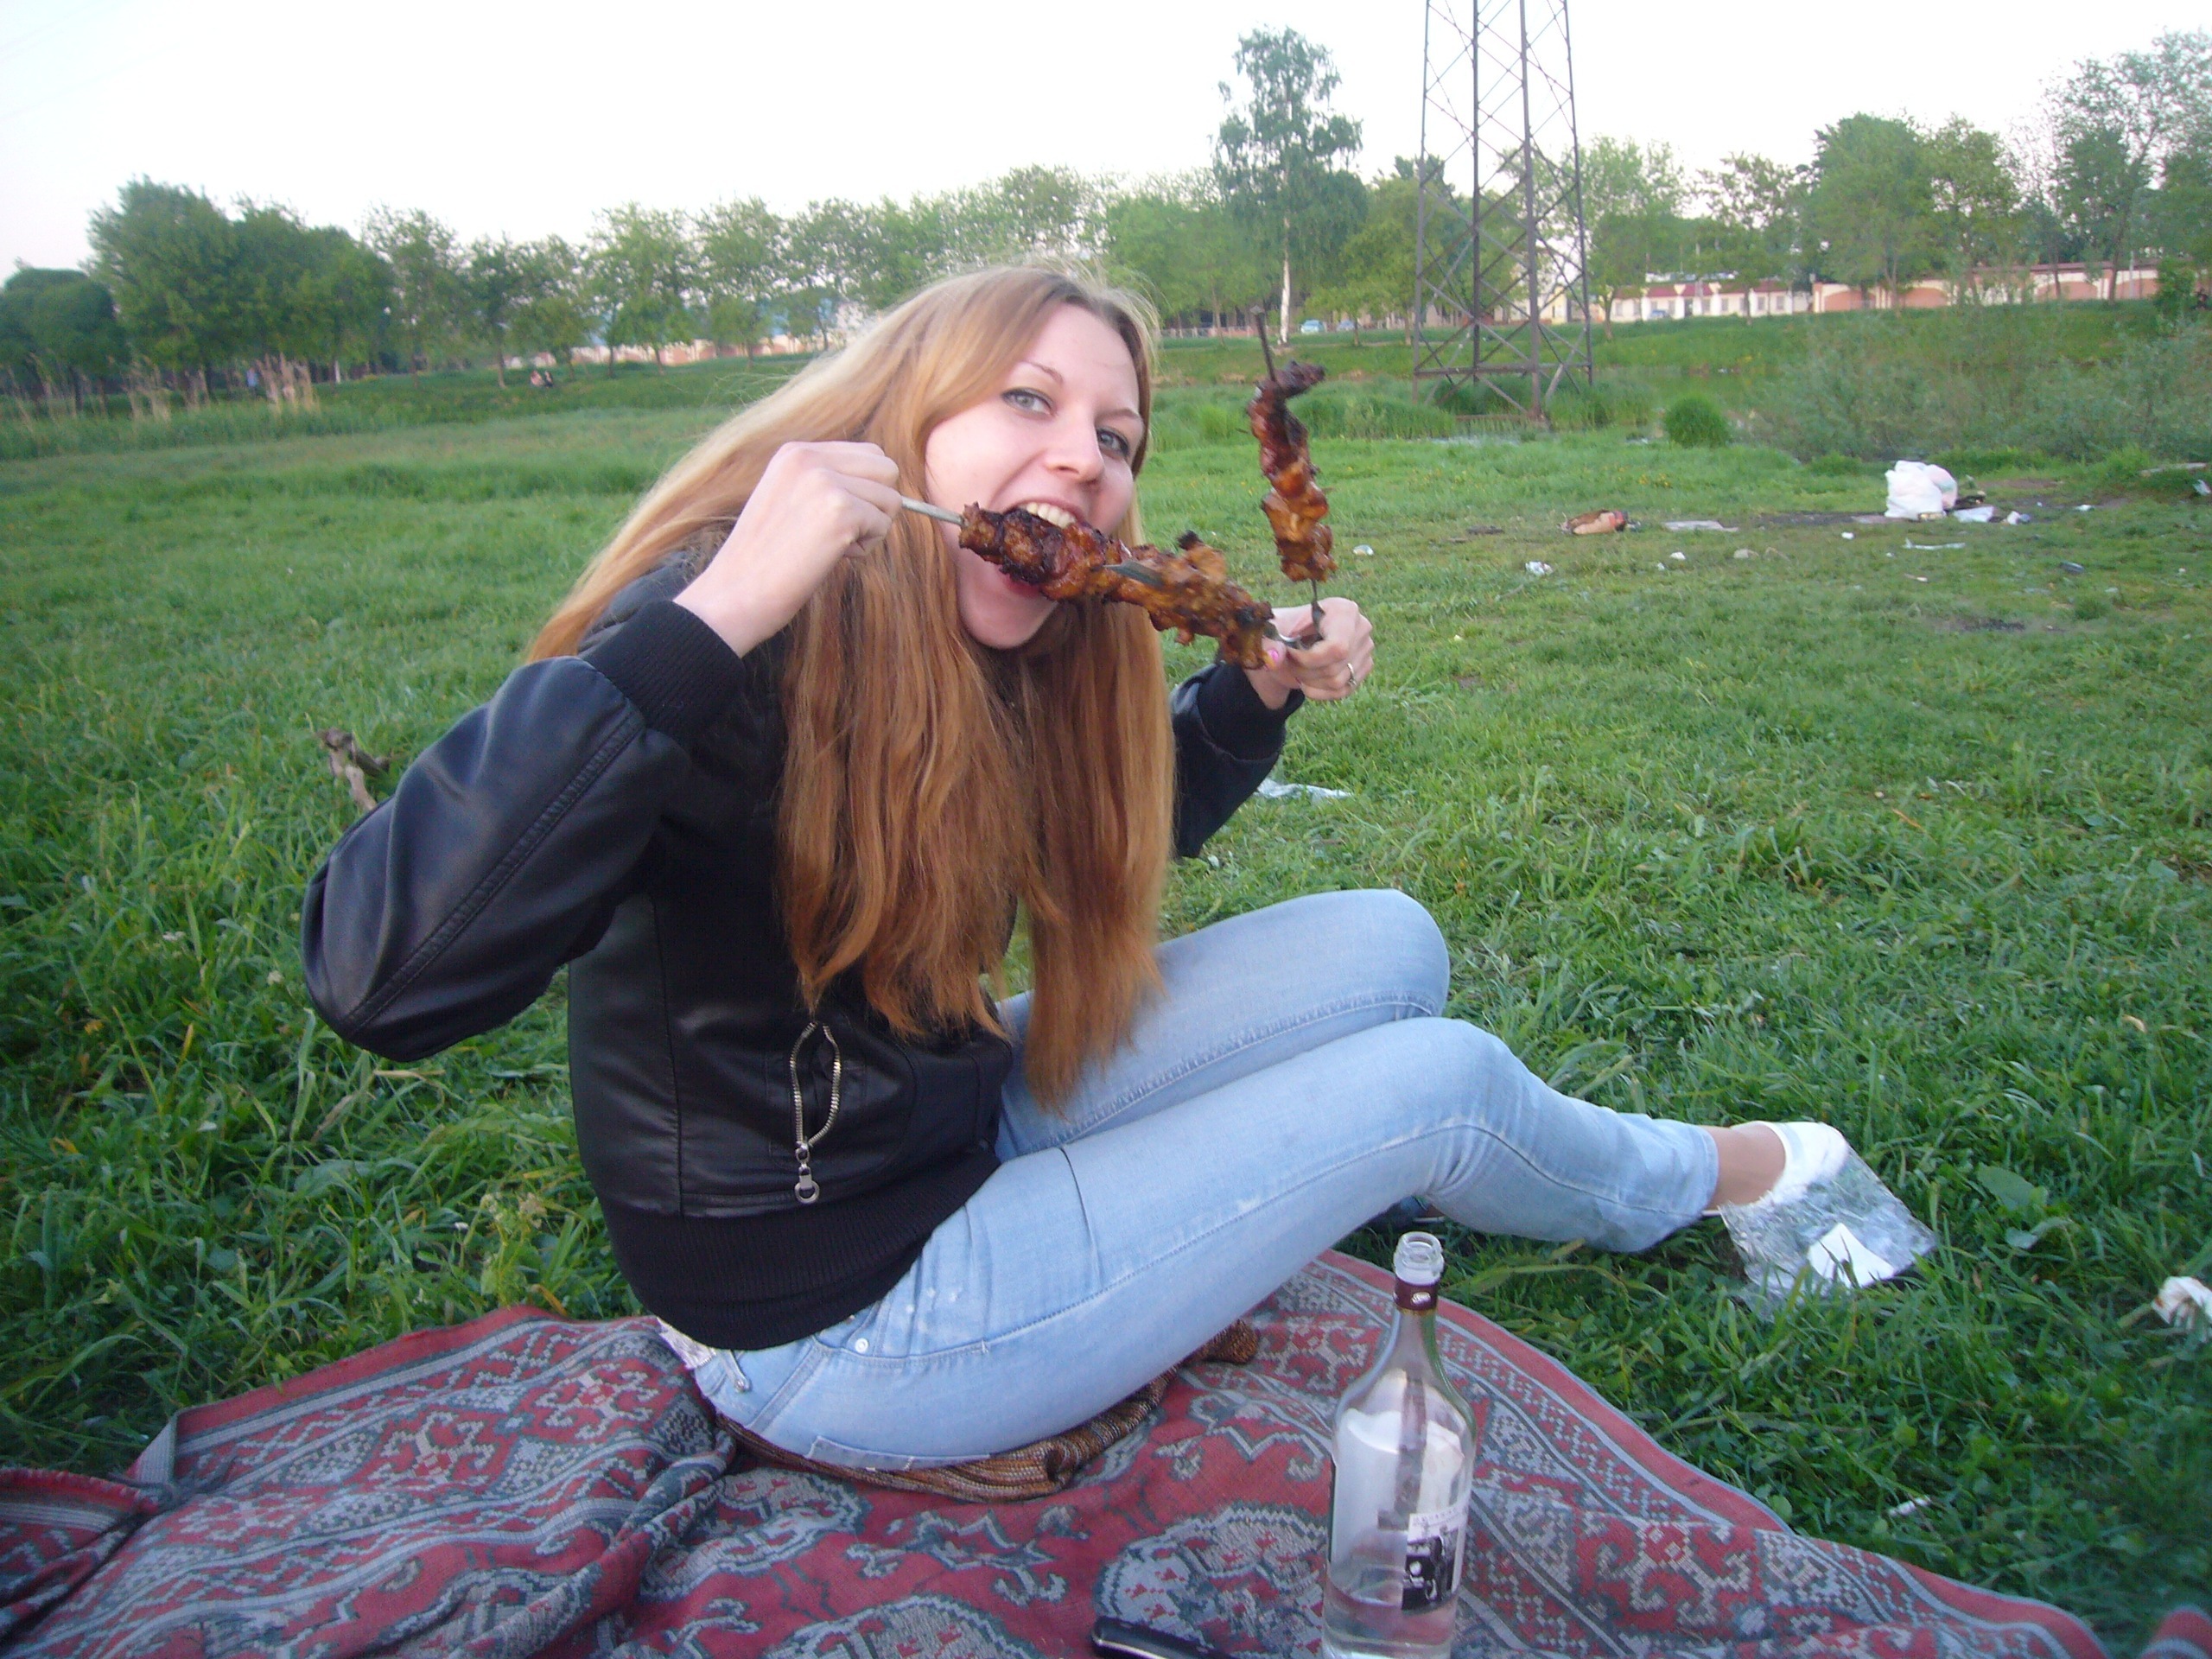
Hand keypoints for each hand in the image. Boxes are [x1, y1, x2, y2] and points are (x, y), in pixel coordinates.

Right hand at [674, 441, 902, 655]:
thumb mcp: (789, 499)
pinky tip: (830, 557)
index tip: (832, 518)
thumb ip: (827, 482)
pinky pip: (882, 525)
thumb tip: (885, 488)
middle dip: (876, 504)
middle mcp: (810, 458)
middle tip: (841, 532)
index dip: (864, 491)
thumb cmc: (765, 558)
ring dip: (870, 529)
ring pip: (890, 498)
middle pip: (886, 469)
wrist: (735, 593)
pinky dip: (865, 548)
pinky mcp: (840, 512)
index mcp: (796, 452)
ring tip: (830, 546)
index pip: (868, 454)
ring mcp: (825, 482)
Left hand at [1244, 597, 1373, 708]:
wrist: (1290, 642)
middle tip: (1290, 662)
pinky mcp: (1364, 667)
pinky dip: (1319, 692)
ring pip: (1338, 682)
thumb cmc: (1283, 630)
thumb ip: (1267, 643)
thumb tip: (1273, 658)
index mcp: (1343, 610)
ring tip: (1298, 668)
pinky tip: (1307, 682)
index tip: (1290, 653)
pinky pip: (1343, 691)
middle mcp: (1361, 627)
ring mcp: (1366, 649)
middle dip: (1305, 671)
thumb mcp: (1270, 631)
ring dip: (1310, 682)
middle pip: (1335, 667)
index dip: (1309, 660)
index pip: (1337, 648)